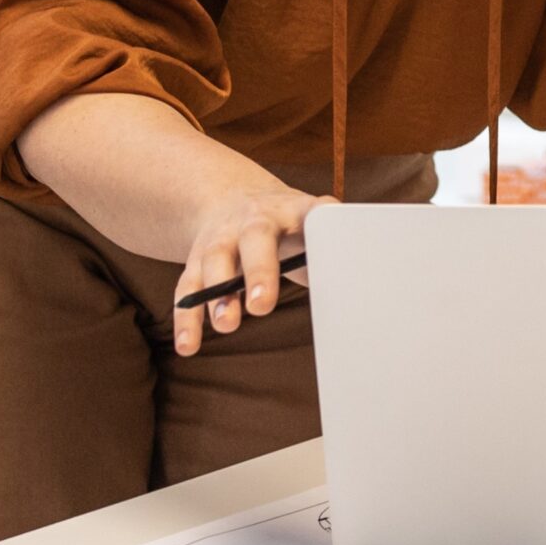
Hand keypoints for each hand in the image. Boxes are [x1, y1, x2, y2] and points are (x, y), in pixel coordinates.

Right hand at [172, 186, 333, 355]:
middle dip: (258, 271)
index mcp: (291, 210)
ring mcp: (221, 238)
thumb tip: (358, 292)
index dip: (317, 217)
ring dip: (218, 297)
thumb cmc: (287, 226)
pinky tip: (189, 346)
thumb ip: (330, 251)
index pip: (308, 210)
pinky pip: (188, 288)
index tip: (325, 224)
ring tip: (227, 325)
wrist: (232, 198)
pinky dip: (187, 318)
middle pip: (254, 239)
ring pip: (214, 262)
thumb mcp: (310, 226)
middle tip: (261, 305)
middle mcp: (252, 220)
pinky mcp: (196, 261)